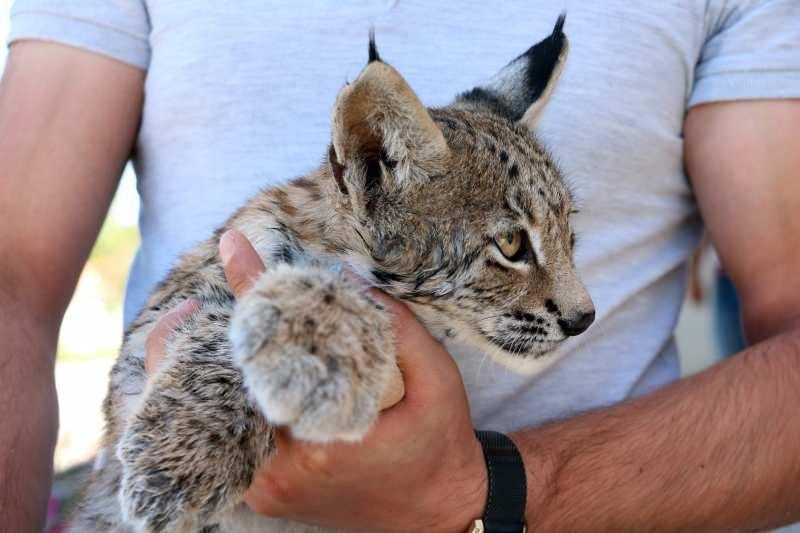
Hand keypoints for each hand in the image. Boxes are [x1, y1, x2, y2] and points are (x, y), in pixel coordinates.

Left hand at [144, 229, 486, 531]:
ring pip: (213, 422)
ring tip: (191, 332)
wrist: (439, 516)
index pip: (273, 351)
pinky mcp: (267, 494)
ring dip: (199, 374)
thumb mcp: (440, 383)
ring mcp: (270, 487)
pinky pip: (225, 442)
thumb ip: (399, 330)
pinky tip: (217, 373)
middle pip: (222, 393)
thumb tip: (350, 279)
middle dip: (193, 345)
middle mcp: (285, 469)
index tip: (233, 247)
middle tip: (187, 305)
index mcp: (327, 439)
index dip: (254, 291)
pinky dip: (216, 405)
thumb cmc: (441, 447)